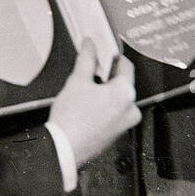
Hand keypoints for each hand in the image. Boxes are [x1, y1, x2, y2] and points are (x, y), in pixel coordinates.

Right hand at [49, 39, 141, 166]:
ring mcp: (125, 123)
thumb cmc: (71, 119)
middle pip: (122, 83)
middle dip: (107, 77)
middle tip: (90, 74)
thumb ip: (86, 59)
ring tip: (86, 94)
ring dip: (105, 93)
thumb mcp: (77, 81)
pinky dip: (104, 108)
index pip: (126, 65)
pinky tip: (88, 109)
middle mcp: (131, 109)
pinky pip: (114, 113)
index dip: (113, 56)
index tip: (104, 53)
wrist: (64, 149)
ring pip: (118, 99)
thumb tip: (89, 46)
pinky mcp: (117, 133)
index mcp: (125, 93)